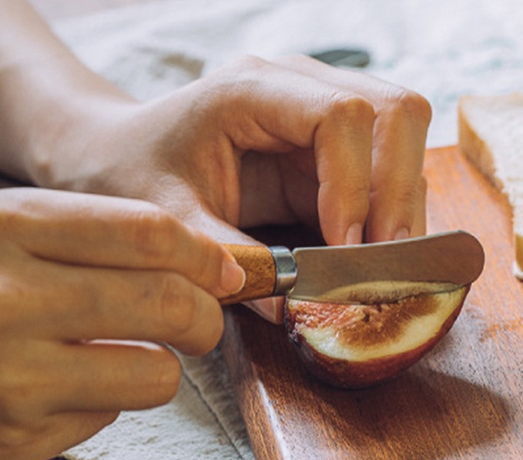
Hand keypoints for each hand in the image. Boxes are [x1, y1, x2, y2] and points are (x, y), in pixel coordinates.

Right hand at [0, 188, 244, 459]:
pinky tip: (61, 391)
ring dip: (161, 369)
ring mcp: (5, 372)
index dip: (207, 256)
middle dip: (206, 317)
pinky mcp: (7, 435)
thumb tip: (202, 262)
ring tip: (126, 359)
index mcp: (3, 225)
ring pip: (155, 371)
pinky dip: (104, 402)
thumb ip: (88, 237)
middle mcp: (3, 293)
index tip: (225, 273)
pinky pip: (107, 415)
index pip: (150, 232)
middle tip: (200, 323)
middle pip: (168, 301)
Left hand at [32, 56, 431, 320]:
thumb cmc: (132, 172)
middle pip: (395, 112)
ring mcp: (320, 111)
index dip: (357, 183)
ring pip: (404, 137)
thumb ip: (224, 258)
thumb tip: (290, 309)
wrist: (118, 154)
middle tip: (386, 263)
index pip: (342, 114)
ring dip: (403, 205)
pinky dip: (391, 213)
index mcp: (252, 90)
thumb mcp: (165, 220)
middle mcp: (298, 87)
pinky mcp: (329, 148)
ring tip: (381, 268)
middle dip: (399, 192)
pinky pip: (387, 170)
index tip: (344, 248)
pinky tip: (370, 256)